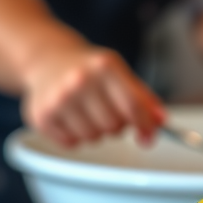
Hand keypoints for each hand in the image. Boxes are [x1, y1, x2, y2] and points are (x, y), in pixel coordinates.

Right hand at [21, 45, 164, 146]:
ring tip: (87, 111)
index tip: (149, 136)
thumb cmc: (89, 69)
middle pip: (114, 127)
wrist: (48, 59)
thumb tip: (160, 121)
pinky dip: (75, 136)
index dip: (145, 125)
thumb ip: (143, 98)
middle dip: (116, 124)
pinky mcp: (42, 116)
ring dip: (96, 131)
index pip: (132, 106)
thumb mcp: (119, 73)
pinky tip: (71, 116)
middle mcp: (79, 80)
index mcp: (104, 67)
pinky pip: (72, 143)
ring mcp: (58, 99)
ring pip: (93, 138)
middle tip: (107, 110)